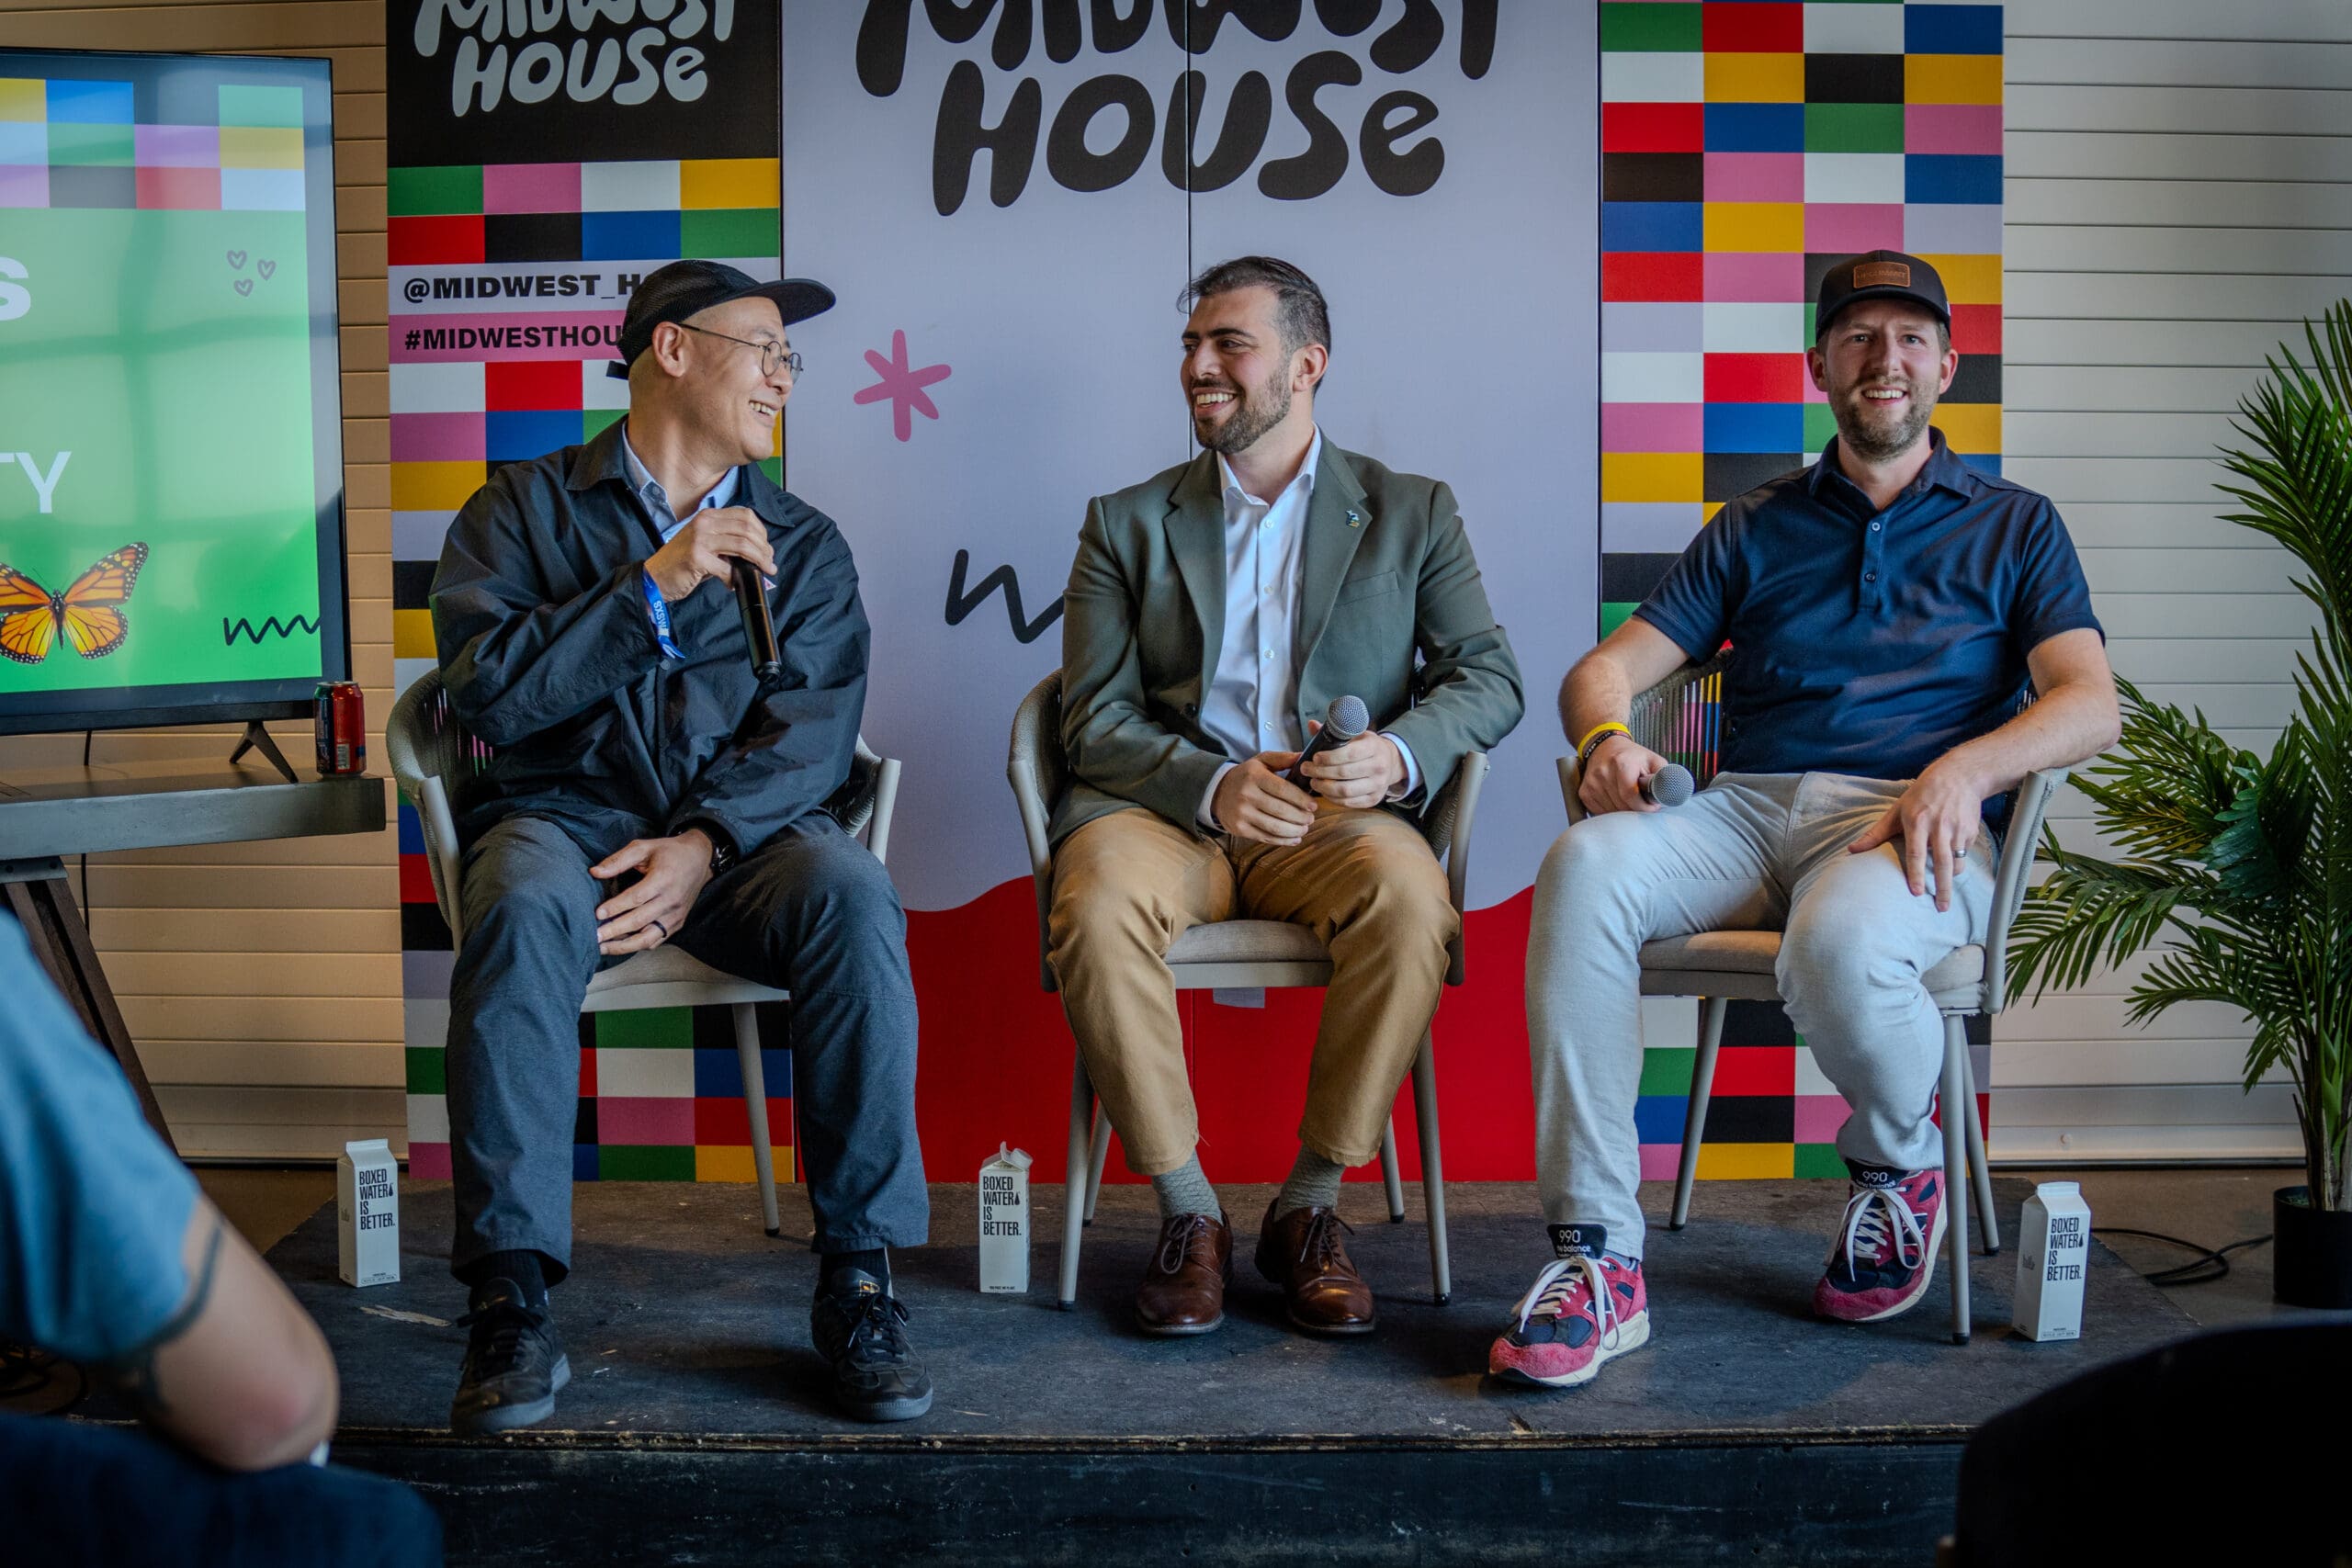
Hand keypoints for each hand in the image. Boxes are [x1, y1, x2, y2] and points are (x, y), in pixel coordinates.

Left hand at [590, 828, 714, 953]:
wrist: (700, 859)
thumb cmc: (670, 852)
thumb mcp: (644, 847)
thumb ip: (619, 860)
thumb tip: (595, 872)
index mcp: (663, 879)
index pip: (636, 898)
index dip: (616, 907)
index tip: (597, 914)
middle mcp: (671, 900)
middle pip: (639, 921)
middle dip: (614, 931)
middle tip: (594, 936)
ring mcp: (675, 915)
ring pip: (648, 937)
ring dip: (624, 946)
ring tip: (603, 948)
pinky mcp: (677, 923)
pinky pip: (656, 940)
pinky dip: (637, 945)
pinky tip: (620, 945)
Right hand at [644, 506, 776, 602]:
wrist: (654, 577)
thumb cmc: (682, 563)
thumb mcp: (705, 544)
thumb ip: (727, 541)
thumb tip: (757, 550)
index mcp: (708, 515)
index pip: (745, 514)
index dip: (761, 531)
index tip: (766, 548)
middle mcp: (704, 522)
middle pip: (747, 528)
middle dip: (764, 548)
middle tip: (769, 562)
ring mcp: (699, 538)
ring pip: (742, 545)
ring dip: (758, 560)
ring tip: (763, 571)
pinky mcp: (696, 557)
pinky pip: (727, 568)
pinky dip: (735, 578)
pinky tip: (733, 584)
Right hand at [1212, 750, 1317, 845]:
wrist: (1217, 792)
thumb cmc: (1246, 776)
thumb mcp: (1261, 761)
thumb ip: (1283, 759)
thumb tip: (1305, 758)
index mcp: (1254, 776)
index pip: (1283, 790)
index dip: (1301, 799)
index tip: (1314, 805)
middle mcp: (1246, 795)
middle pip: (1281, 810)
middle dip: (1301, 817)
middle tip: (1311, 818)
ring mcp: (1242, 814)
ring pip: (1275, 827)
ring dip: (1294, 831)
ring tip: (1305, 828)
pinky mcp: (1240, 829)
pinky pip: (1266, 837)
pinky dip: (1283, 841)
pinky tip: (1294, 838)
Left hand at [1296, 720, 1405, 809]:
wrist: (1390, 762)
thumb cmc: (1367, 747)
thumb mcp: (1356, 734)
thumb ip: (1333, 732)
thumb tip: (1312, 724)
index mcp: (1374, 747)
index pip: (1349, 754)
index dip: (1329, 757)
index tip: (1314, 757)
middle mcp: (1379, 767)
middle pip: (1344, 773)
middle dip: (1320, 772)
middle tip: (1306, 769)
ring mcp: (1378, 785)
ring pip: (1345, 791)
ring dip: (1324, 787)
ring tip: (1312, 781)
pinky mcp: (1373, 799)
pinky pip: (1349, 802)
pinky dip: (1332, 798)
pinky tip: (1324, 791)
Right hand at [1578, 732, 1670, 816]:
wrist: (1604, 746)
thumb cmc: (1632, 756)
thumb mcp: (1653, 759)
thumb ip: (1663, 775)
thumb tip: (1671, 793)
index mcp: (1621, 763)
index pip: (1630, 795)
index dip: (1644, 807)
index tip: (1652, 807)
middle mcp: (1603, 773)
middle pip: (1621, 806)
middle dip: (1636, 811)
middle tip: (1644, 805)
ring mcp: (1591, 783)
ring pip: (1611, 812)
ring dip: (1623, 812)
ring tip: (1631, 802)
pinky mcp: (1584, 792)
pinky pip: (1600, 812)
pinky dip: (1611, 811)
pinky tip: (1617, 802)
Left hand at [1848, 761, 1983, 911]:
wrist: (1958, 776)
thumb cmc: (1921, 794)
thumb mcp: (1896, 811)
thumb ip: (1876, 833)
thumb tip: (1852, 850)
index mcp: (1917, 822)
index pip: (1916, 853)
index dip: (1916, 874)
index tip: (1916, 893)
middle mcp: (1939, 827)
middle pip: (1942, 864)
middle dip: (1943, 889)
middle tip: (1941, 908)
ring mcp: (1957, 830)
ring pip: (1957, 862)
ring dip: (1951, 879)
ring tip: (1946, 893)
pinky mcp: (1970, 831)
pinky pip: (1964, 852)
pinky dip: (1959, 860)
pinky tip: (1952, 863)